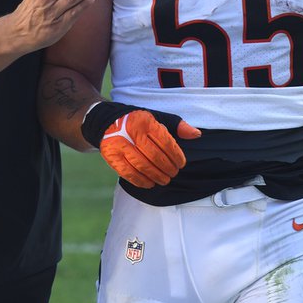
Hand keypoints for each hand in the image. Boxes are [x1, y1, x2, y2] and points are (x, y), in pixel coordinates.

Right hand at [82, 101, 199, 187]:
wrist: (106, 122)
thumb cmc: (138, 122)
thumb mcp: (157, 118)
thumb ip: (177, 126)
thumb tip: (196, 134)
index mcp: (145, 121)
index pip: (165, 142)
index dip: (176, 156)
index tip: (181, 164)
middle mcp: (131, 132)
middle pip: (154, 156)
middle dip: (167, 168)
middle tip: (173, 173)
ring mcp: (120, 145)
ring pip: (142, 166)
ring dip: (156, 176)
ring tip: (164, 180)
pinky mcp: (111, 156)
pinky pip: (128, 173)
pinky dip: (140, 181)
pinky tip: (149, 183)